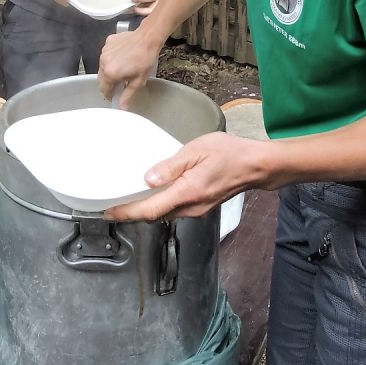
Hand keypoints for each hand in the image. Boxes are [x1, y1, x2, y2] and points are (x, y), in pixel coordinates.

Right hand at [98, 25, 161, 107]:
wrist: (148, 38)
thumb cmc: (145, 58)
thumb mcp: (138, 81)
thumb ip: (127, 95)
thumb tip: (122, 107)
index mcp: (110, 73)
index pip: (104, 89)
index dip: (110, 95)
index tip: (114, 96)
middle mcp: (104, 62)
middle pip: (102, 78)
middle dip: (109, 83)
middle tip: (120, 83)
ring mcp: (105, 51)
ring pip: (103, 66)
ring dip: (110, 70)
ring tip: (123, 69)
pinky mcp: (108, 43)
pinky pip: (107, 54)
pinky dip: (112, 58)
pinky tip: (122, 57)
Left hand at [104, 132, 266, 220]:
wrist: (256, 165)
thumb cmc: (230, 153)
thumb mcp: (197, 150)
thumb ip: (171, 166)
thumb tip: (148, 179)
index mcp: (188, 192)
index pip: (150, 209)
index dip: (127, 212)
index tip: (109, 213)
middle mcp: (191, 207)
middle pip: (155, 214)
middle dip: (133, 212)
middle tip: (113, 205)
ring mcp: (198, 209)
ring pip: (165, 213)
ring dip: (147, 208)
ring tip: (130, 198)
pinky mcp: (202, 206)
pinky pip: (176, 209)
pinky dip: (161, 204)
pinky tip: (155, 193)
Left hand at [132, 0, 170, 15]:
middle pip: (155, 8)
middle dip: (144, 11)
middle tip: (133, 8)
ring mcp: (155, 2)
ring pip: (149, 11)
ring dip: (139, 12)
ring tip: (129, 10)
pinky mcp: (150, 4)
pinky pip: (144, 10)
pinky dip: (137, 10)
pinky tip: (129, 9)